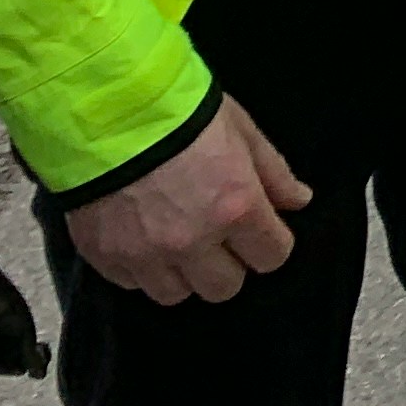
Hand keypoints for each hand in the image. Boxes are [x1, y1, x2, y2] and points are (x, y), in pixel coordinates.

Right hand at [64, 97, 309, 305]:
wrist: (107, 111)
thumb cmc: (182, 114)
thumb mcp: (242, 131)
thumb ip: (274, 173)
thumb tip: (298, 201)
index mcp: (236, 208)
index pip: (272, 257)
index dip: (270, 244)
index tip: (261, 232)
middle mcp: (193, 242)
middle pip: (224, 288)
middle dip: (227, 265)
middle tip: (218, 238)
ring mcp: (146, 255)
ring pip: (176, 295)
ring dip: (182, 273)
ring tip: (176, 241)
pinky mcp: (106, 258)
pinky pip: (132, 284)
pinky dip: (141, 269)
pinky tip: (142, 240)